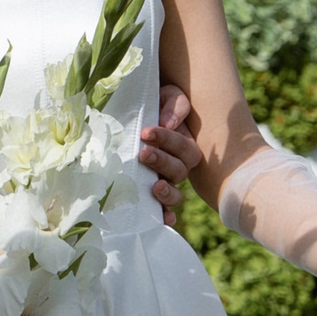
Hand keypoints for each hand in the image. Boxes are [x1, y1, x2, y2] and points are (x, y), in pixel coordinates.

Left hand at [140, 83, 198, 226]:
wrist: (133, 107)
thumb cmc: (153, 102)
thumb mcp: (167, 96)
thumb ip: (174, 105)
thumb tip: (168, 123)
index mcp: (182, 143)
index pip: (183, 147)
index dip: (168, 140)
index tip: (146, 132)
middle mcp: (176, 164)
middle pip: (179, 171)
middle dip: (163, 162)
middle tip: (143, 152)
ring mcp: (163, 178)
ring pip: (174, 191)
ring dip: (167, 192)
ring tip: (154, 186)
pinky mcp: (148, 190)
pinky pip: (163, 208)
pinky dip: (166, 215)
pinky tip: (163, 219)